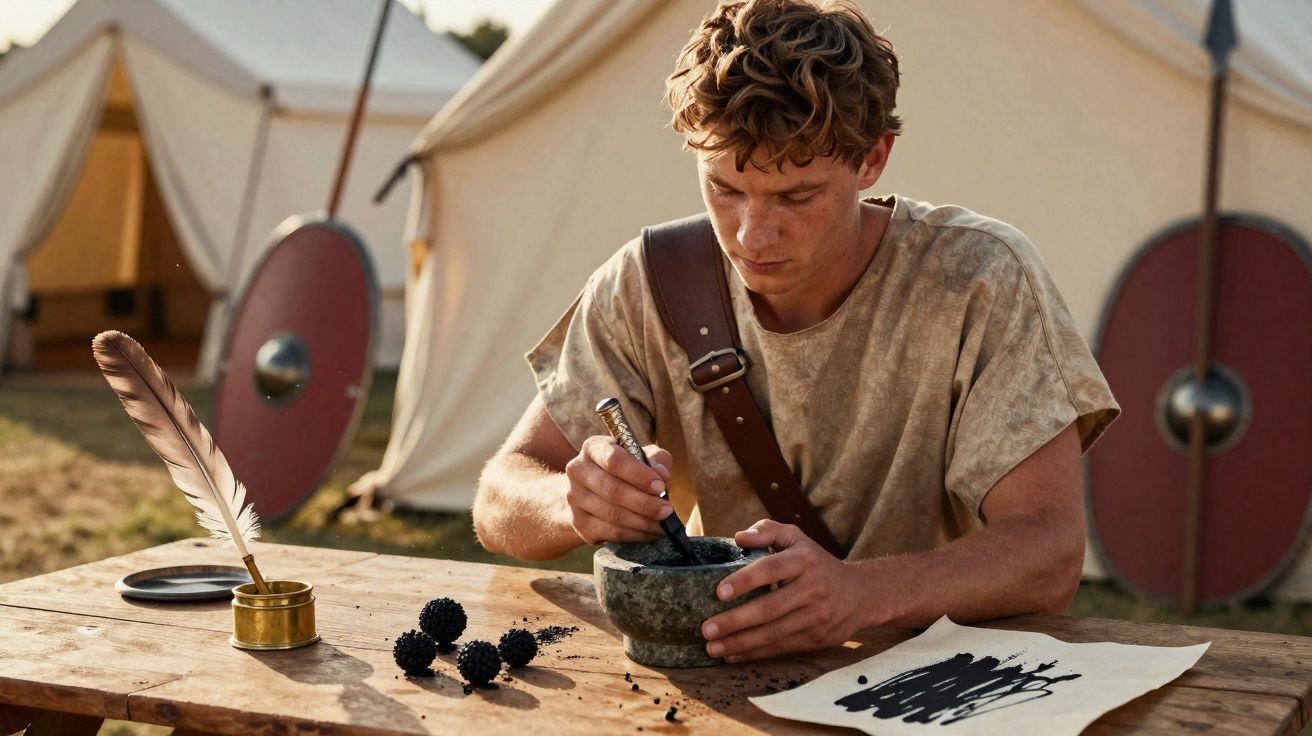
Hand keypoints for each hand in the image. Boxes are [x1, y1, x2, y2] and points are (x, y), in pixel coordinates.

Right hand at [564, 436, 673, 543]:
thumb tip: (662, 474)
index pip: (614, 460)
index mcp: (593, 448)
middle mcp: (578, 471)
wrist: (590, 492)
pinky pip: (611, 532)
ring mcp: (574, 498)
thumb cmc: (623, 470)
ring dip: (643, 522)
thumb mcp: (640, 455)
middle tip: (667, 510)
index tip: (660, 486)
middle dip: (645, 503)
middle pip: (613, 491)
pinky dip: (635, 535)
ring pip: (613, 515)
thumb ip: (655, 458)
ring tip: (663, 524)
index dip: (639, 474)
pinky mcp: (579, 522)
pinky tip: (650, 532)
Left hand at [701, 520, 864, 661]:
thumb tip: (739, 537)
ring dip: (740, 642)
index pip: (772, 569)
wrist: (861, 594)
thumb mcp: (797, 539)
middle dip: (736, 621)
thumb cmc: (817, 563)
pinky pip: (782, 647)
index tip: (719, 592)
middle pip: (770, 608)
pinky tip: (732, 654)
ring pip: (774, 633)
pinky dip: (755, 653)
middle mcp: (813, 589)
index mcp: (805, 560)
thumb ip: (768, 531)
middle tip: (707, 628)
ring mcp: (816, 617)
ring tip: (712, 646)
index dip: (745, 581)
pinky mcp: (817, 638)